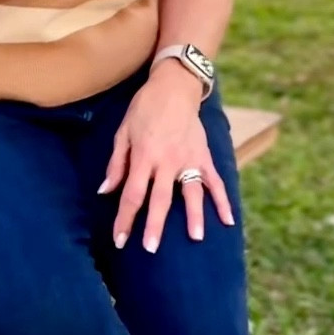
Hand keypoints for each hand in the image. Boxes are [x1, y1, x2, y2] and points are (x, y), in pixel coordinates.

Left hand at [98, 64, 234, 252]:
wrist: (175, 86)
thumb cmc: (144, 108)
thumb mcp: (123, 132)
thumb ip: (117, 163)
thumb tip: (105, 191)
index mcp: (144, 156)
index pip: (132, 194)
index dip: (124, 219)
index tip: (119, 240)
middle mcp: (167, 161)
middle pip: (160, 199)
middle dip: (155, 226)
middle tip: (151, 248)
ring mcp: (189, 159)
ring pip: (191, 193)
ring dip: (193, 216)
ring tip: (195, 238)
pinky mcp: (204, 155)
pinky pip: (215, 181)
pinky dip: (222, 200)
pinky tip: (228, 220)